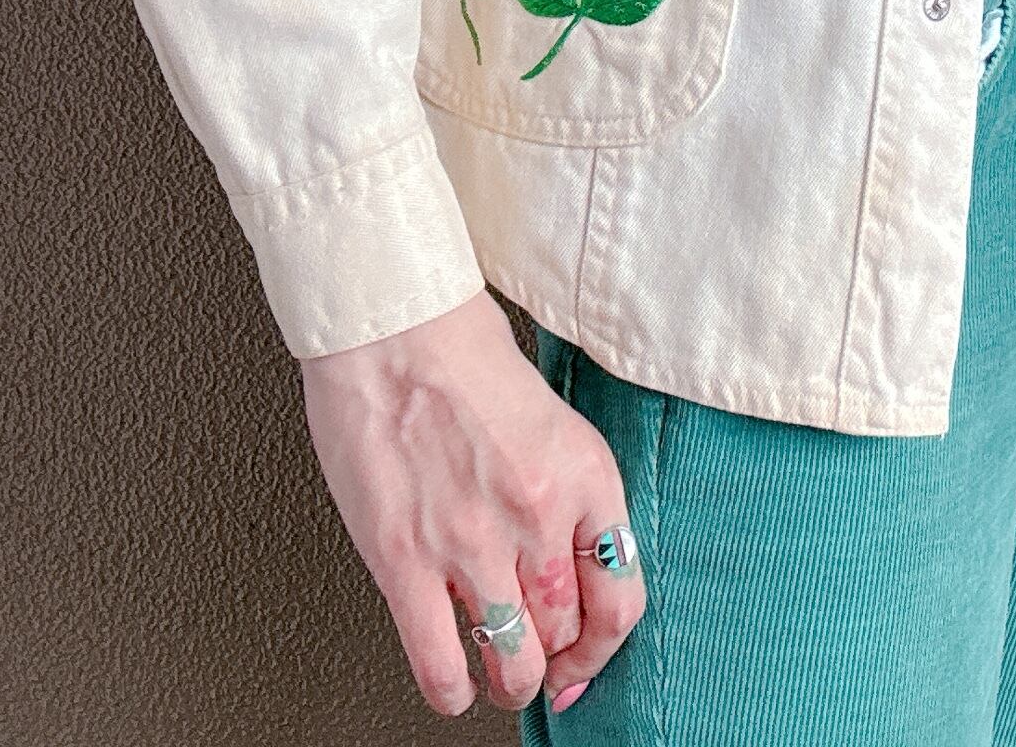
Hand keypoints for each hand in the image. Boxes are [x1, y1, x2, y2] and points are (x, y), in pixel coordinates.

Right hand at [300, 289, 644, 716]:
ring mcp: (473, 545)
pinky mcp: (406, 562)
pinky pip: (440, 664)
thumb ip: (562, 488)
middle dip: (553, 656)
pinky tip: (452, 680)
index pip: (623, 593)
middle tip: (537, 657)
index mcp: (584, 474)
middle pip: (566, 631)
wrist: (393, 326)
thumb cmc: (460, 351)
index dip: (605, 643)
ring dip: (508, 680)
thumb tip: (562, 556)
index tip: (587, 656)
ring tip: (498, 674)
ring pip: (511, 661)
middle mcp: (538, 515)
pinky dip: (450, 688)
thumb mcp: (549, 416)